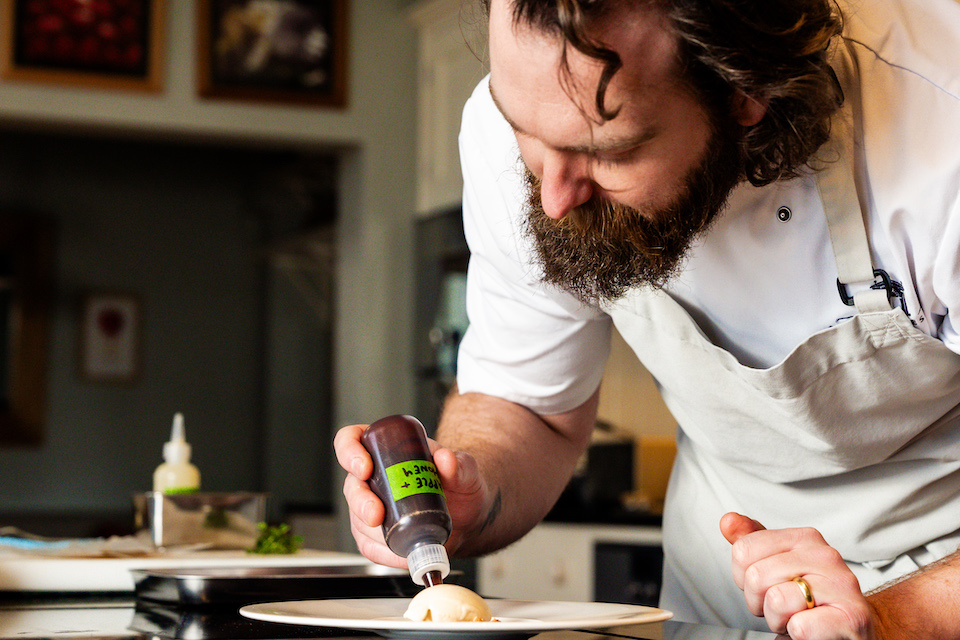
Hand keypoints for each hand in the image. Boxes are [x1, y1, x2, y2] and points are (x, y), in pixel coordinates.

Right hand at [333, 424, 490, 568]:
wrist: (469, 517)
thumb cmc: (460, 485)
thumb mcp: (465, 470)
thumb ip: (458, 464)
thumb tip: (445, 459)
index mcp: (387, 449)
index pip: (351, 439)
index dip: (349, 450)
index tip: (364, 467)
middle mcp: (374, 477)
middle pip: (352, 485)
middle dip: (360, 501)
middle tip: (376, 514)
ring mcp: (372, 506)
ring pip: (357, 518)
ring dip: (371, 532)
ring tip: (397, 539)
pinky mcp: (377, 534)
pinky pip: (369, 546)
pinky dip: (382, 553)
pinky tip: (400, 555)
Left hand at [720, 512, 876, 639]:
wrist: (850, 634)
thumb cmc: (810, 603)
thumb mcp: (775, 569)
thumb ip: (751, 543)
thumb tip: (728, 521)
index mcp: (805, 539)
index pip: (743, 550)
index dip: (745, 578)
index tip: (768, 586)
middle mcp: (825, 555)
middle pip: (755, 575)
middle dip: (761, 602)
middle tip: (785, 608)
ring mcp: (841, 585)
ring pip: (776, 600)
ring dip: (779, 620)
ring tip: (799, 618)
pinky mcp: (851, 617)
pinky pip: (800, 626)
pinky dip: (798, 634)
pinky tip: (813, 629)